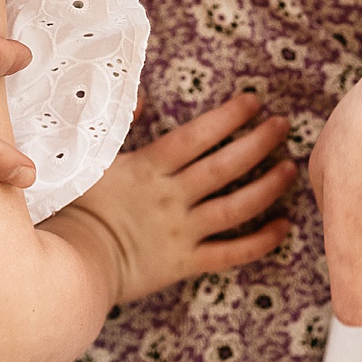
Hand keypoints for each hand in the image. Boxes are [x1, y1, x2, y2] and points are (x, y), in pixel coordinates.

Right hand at [61, 93, 296, 302]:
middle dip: (257, 143)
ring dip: (267, 188)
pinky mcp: (184, 264)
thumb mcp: (91, 161)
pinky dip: (259, 242)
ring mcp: (181, 232)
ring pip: (234, 208)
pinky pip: (229, 254)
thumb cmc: (75, 210)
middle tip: (283, 125)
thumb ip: (118, 127)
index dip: (228, 117)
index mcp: (149, 169)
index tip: (253, 102)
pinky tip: (282, 228)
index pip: (197, 137)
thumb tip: (142, 97)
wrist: (71, 264)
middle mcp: (171, 197)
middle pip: (224, 167)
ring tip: (290, 169)